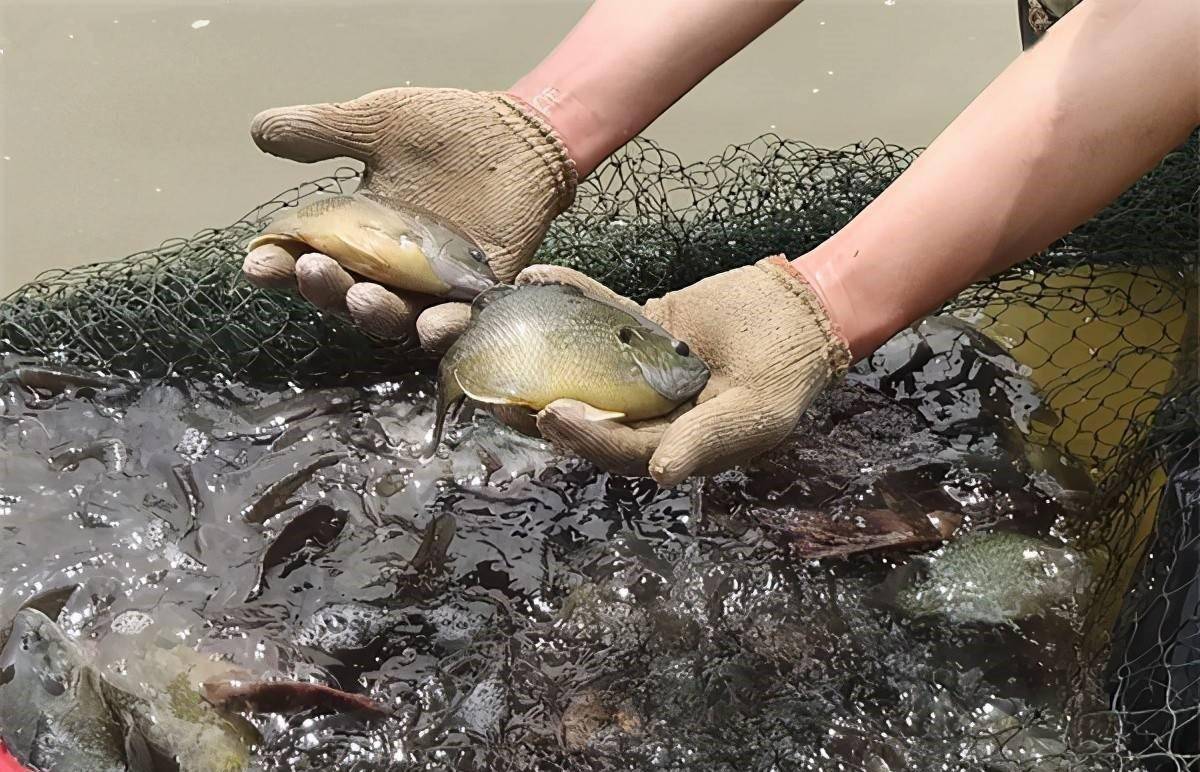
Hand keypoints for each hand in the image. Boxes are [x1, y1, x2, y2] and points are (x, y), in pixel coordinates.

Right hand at [242, 87, 575, 349]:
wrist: (518, 133)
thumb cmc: (443, 129)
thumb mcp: (375, 123)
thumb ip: (321, 131)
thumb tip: (259, 131)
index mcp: (352, 235)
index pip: (304, 259)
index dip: (279, 265)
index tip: (258, 262)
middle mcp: (387, 270)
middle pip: (344, 295)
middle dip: (324, 289)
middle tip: (312, 269)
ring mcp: (433, 286)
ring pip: (396, 317)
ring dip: (375, 314)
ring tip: (362, 301)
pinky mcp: (480, 291)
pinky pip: (461, 322)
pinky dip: (446, 328)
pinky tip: (431, 328)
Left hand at [511, 258, 850, 485]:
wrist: (802, 311)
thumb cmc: (785, 372)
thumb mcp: (754, 413)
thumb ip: (707, 440)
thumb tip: (663, 473)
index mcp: (673, 445)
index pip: (621, 448)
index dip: (586, 436)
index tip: (553, 415)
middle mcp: (649, 412)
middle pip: (589, 415)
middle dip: (544, 409)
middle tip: (504, 396)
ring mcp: (639, 369)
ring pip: (585, 368)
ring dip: (543, 360)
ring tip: (499, 350)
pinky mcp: (640, 328)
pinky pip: (601, 314)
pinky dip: (572, 295)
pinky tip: (538, 279)